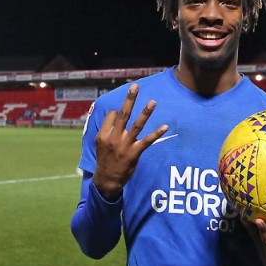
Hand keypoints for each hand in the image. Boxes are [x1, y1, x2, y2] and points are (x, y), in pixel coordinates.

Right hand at [92, 83, 167, 200]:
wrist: (107, 179)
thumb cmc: (105, 159)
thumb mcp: (100, 143)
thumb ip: (107, 128)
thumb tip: (115, 112)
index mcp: (104, 134)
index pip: (112, 115)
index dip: (117, 112)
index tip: (120, 113)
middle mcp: (114, 137)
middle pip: (123, 114)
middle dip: (129, 99)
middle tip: (135, 86)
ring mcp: (125, 145)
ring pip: (136, 125)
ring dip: (145, 113)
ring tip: (153, 101)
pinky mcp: (135, 153)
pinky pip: (147, 141)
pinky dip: (156, 133)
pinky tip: (165, 126)